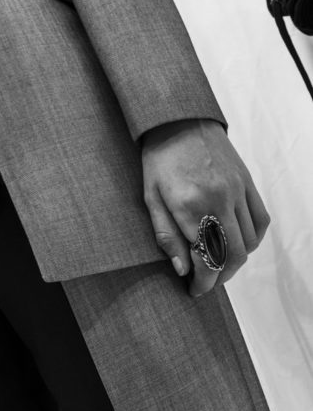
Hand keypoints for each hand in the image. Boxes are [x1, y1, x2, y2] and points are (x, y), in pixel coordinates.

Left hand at [141, 119, 269, 296]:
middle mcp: (218, 200)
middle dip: (221, 277)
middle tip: (207, 282)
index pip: (206, 259)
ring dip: (235, 260)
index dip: (204, 282)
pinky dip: (252, 239)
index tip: (196, 290)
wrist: (179, 120)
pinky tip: (236, 242)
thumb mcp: (150, 198)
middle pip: (233, 256)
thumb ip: (166, 235)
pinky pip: (260, 221)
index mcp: (190, 206)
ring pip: (249, 241)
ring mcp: (237, 190)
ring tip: (218, 263)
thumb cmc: (158, 160)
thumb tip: (182, 269)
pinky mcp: (248, 182)